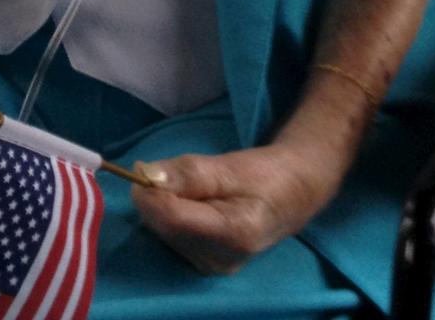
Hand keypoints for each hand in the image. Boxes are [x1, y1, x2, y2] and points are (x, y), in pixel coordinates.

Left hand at [131, 142, 337, 274]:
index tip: (141, 166)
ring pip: (162, 232)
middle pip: (163, 226)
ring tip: (191, 187)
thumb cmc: (266, 176)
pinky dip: (170, 215)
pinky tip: (189, 203)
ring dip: (163, 204)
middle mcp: (219, 260)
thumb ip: (189, 173)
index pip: (173, 218)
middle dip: (158, 195)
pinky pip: (169, 237)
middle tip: (173, 172)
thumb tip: (147, 175)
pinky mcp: (203, 266)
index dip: (150, 192)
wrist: (292, 196)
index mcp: (233, 234)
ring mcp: (211, 268)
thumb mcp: (231, 166)